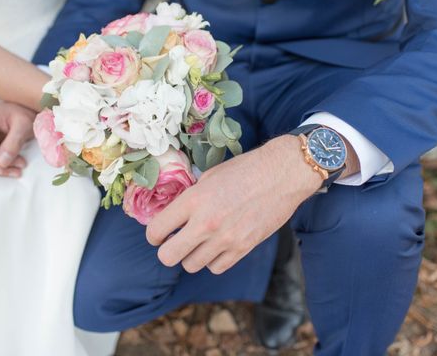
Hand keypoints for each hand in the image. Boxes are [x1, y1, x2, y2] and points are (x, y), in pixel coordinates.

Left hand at [146, 135, 323, 274]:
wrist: (282, 174)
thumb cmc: (245, 169)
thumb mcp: (210, 176)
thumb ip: (191, 197)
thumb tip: (176, 214)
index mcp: (193, 200)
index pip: (157, 229)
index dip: (154, 234)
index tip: (159, 233)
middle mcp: (205, 223)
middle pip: (168, 256)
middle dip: (167, 251)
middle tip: (174, 242)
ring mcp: (225, 239)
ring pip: (191, 265)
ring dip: (191, 256)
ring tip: (199, 242)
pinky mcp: (243, 248)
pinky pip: (216, 268)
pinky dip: (213, 260)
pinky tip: (217, 246)